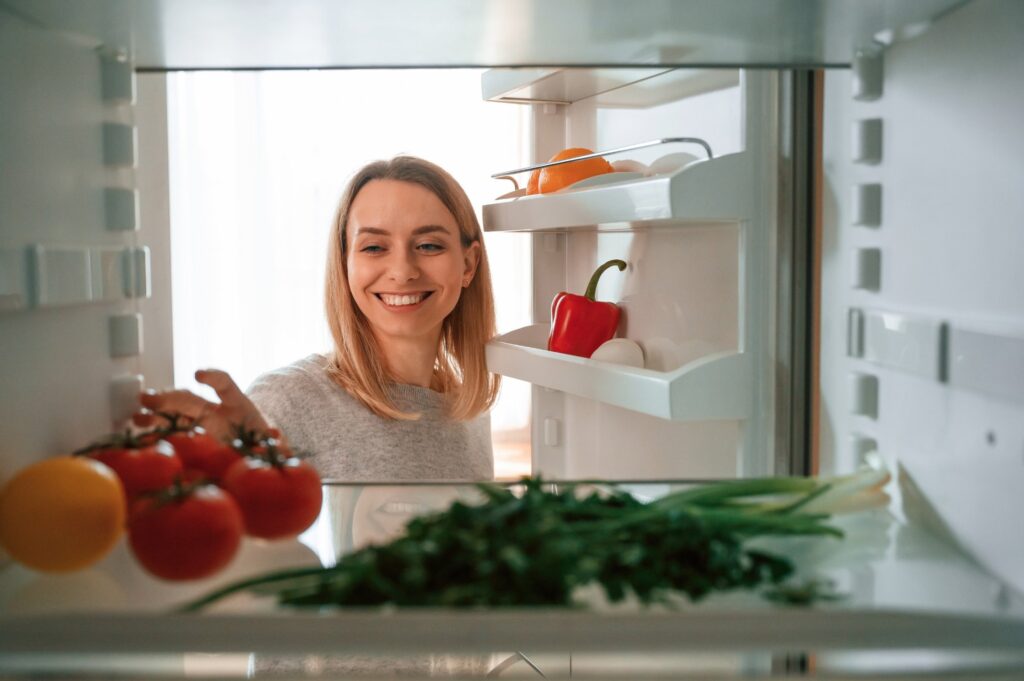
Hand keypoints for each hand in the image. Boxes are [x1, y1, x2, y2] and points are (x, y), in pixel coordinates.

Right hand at [134, 369, 272, 443]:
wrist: (260, 453)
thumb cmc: (265, 443)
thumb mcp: (274, 443)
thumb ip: (277, 442)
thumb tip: (277, 437)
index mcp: (238, 407)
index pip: (224, 385)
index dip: (213, 377)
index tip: (198, 374)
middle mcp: (215, 412)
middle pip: (191, 400)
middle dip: (170, 398)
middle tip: (148, 399)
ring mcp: (201, 425)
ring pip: (175, 414)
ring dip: (156, 414)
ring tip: (138, 417)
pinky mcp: (194, 441)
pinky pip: (173, 434)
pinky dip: (157, 434)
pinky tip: (141, 436)